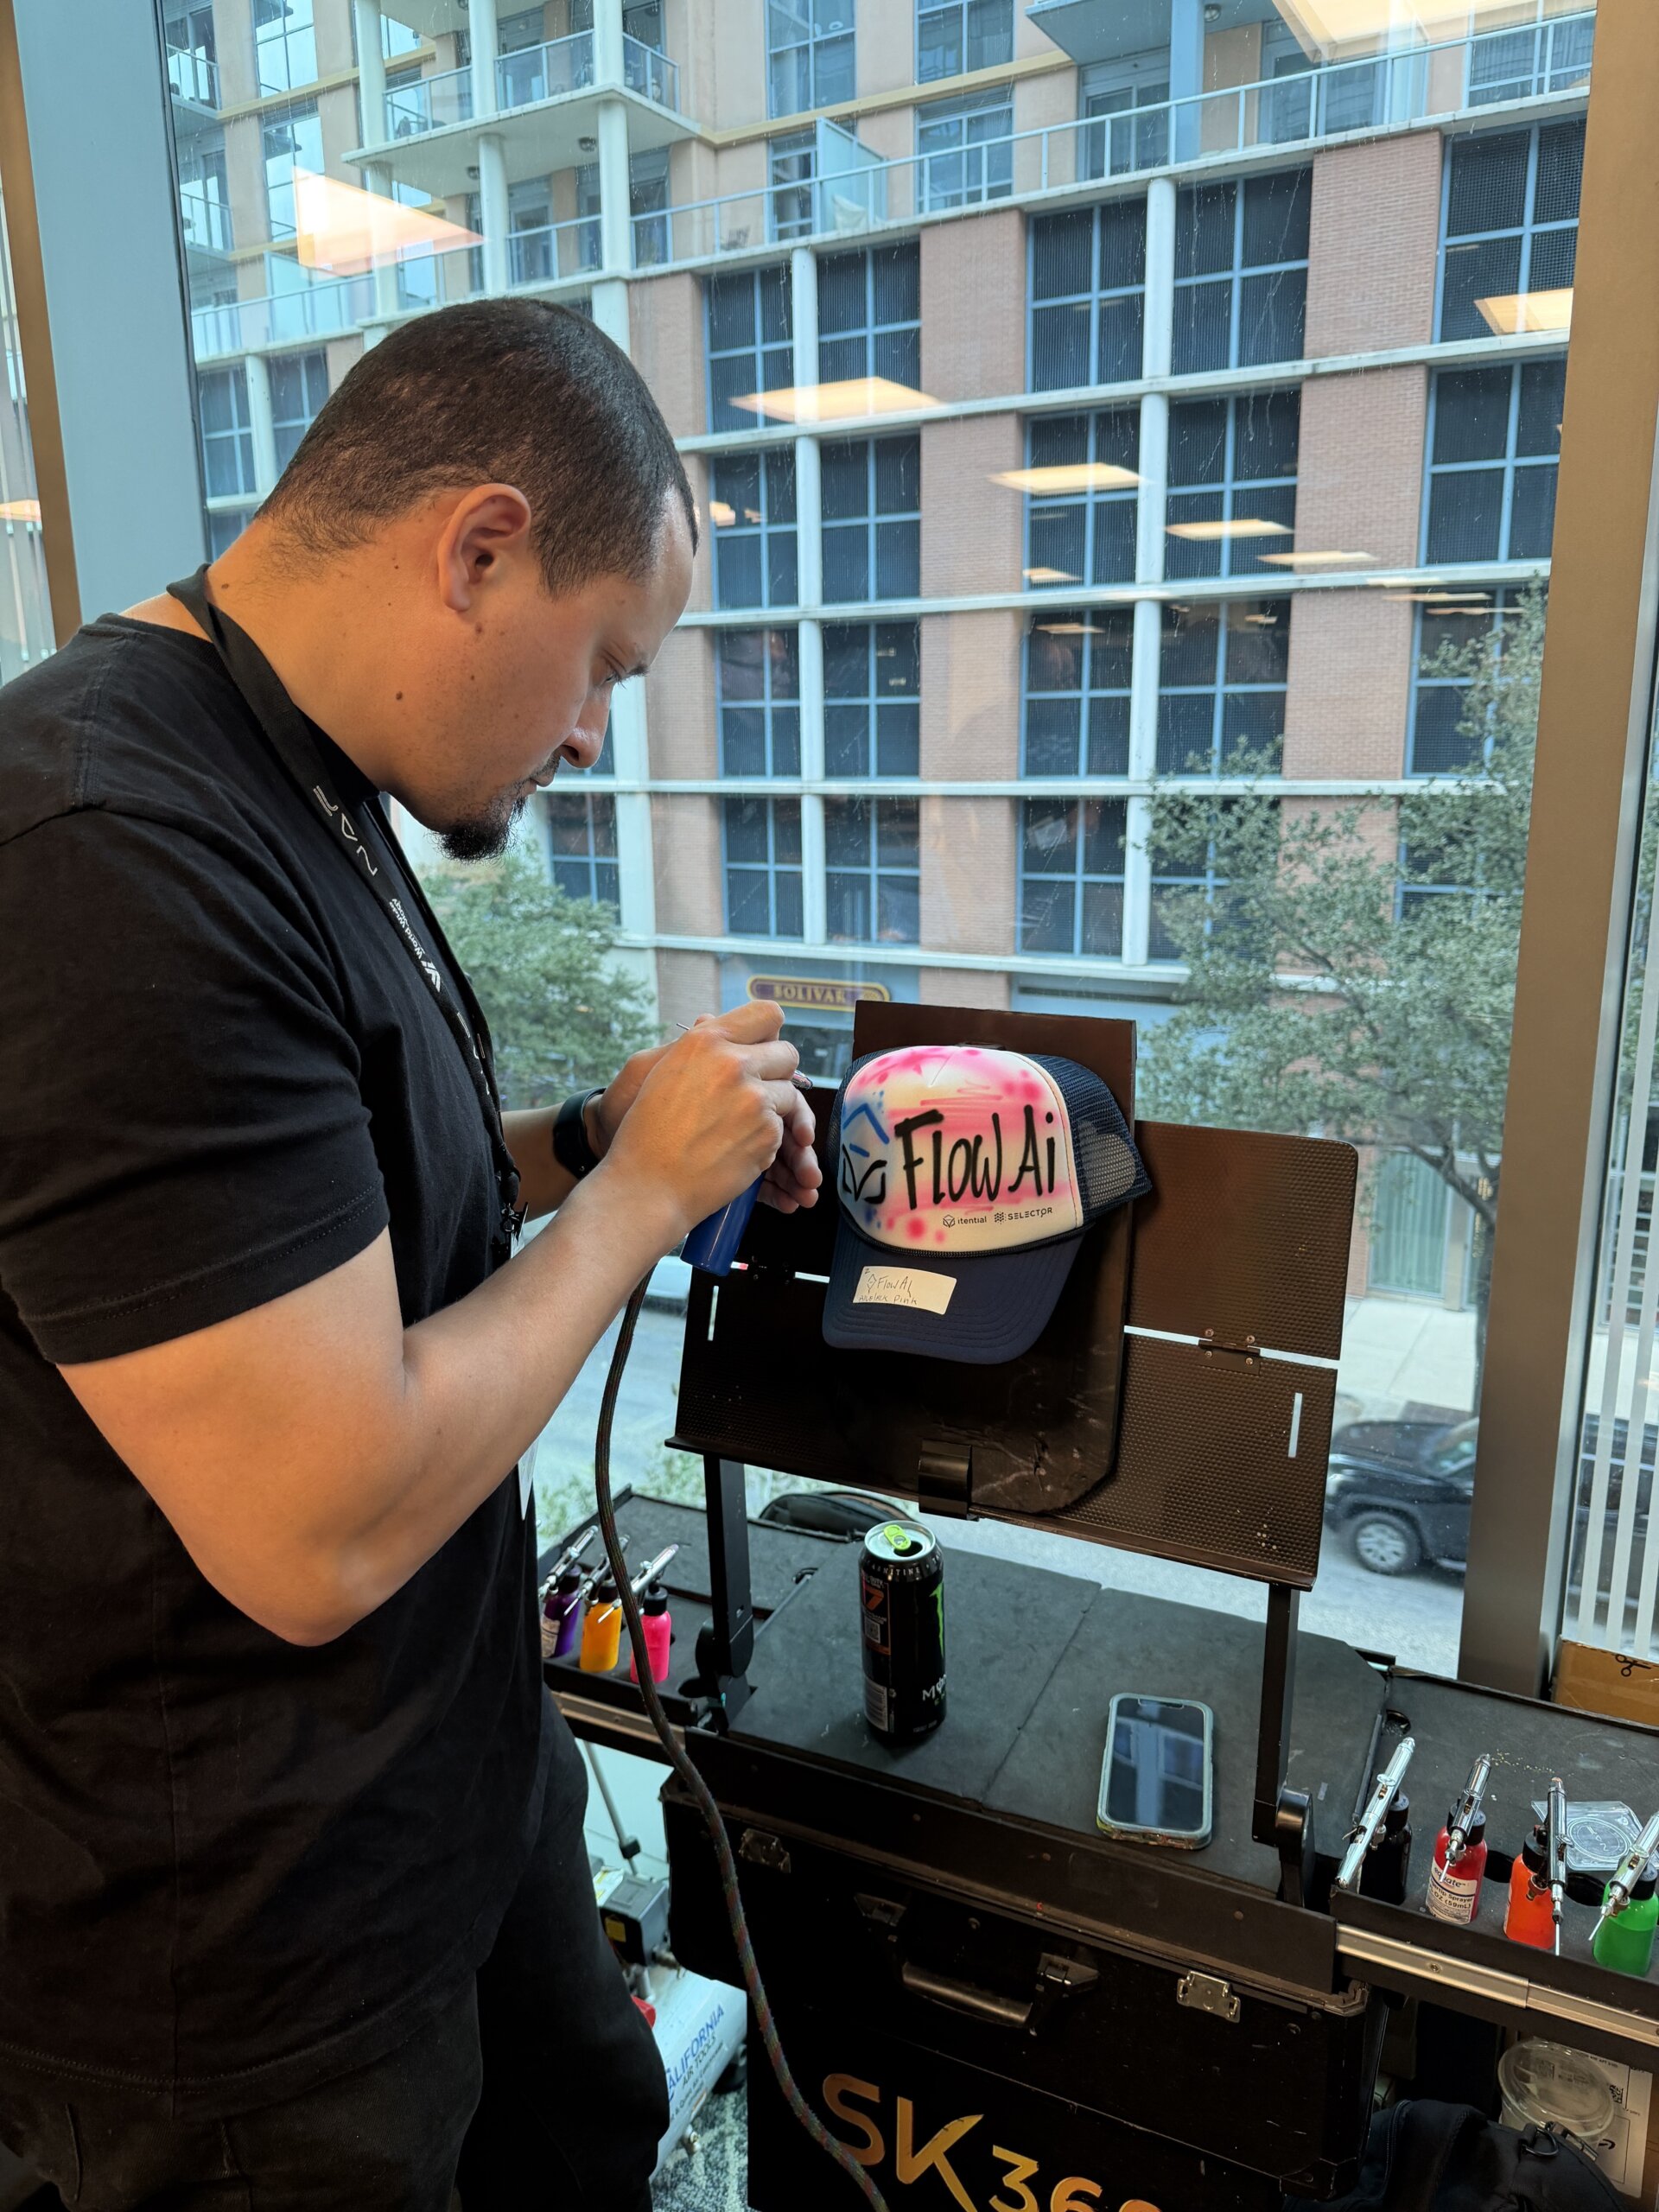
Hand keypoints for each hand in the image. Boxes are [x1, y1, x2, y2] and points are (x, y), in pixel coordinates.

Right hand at [595, 1003, 814, 1242]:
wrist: (646, 1185)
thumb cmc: (646, 1131)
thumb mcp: (660, 1071)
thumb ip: (696, 1044)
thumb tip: (712, 1018)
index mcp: (705, 1041)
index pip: (766, 1013)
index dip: (768, 1034)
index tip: (761, 1049)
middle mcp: (733, 1063)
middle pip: (788, 1053)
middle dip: (776, 1074)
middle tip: (752, 1092)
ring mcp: (754, 1098)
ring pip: (790, 1094)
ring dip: (771, 1110)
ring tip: (735, 1128)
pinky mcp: (767, 1133)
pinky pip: (782, 1128)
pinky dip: (765, 1140)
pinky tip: (734, 1148)